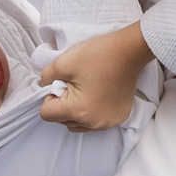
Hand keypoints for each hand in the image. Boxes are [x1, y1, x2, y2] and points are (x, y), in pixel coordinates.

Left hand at [39, 21, 153, 130]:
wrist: (130, 51)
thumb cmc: (99, 55)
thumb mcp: (63, 62)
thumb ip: (46, 77)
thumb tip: (44, 85)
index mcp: (78, 111)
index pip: (47, 114)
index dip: (49, 96)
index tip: (61, 83)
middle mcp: (94, 123)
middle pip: (62, 121)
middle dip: (63, 104)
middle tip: (73, 84)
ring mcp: (108, 123)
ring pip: (78, 125)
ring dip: (76, 111)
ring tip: (85, 90)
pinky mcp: (119, 118)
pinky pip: (95, 122)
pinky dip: (91, 112)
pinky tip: (98, 94)